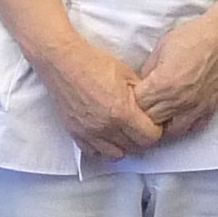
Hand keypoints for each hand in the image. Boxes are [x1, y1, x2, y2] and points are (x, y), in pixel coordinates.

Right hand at [38, 33, 162, 160]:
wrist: (62, 61)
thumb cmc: (93, 63)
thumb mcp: (127, 74)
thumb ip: (141, 97)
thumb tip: (151, 109)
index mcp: (122, 111)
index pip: (149, 137)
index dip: (155, 129)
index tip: (152, 122)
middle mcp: (105, 127)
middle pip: (134, 147)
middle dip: (140, 137)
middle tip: (139, 125)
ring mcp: (89, 132)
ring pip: (115, 155)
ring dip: (122, 145)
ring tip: (122, 131)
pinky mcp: (75, 133)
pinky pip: (94, 153)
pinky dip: (102, 147)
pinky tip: (105, 135)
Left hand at [135, 9, 217, 138]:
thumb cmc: (195, 37)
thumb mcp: (161, 48)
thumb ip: (148, 70)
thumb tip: (141, 84)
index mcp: (164, 84)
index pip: (137, 105)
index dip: (131, 101)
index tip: (130, 96)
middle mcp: (180, 101)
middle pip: (151, 121)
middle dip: (142, 114)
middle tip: (140, 106)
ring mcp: (196, 108)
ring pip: (170, 132)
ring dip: (161, 125)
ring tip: (157, 115)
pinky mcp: (210, 109)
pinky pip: (192, 129)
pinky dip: (182, 126)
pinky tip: (176, 117)